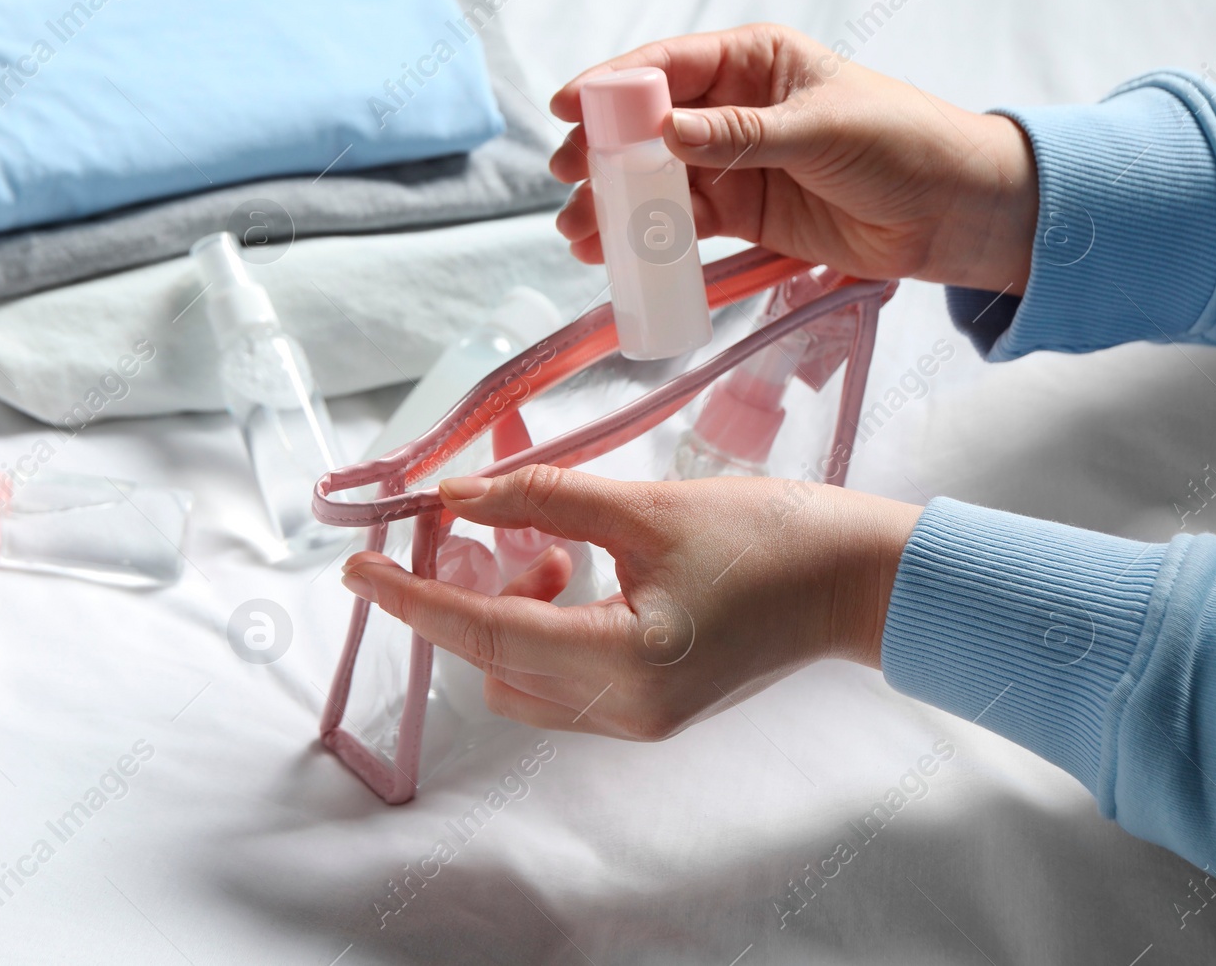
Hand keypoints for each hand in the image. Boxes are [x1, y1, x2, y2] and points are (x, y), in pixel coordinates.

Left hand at [340, 466, 921, 739]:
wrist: (859, 581)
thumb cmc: (772, 536)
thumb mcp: (647, 505)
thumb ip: (542, 498)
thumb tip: (458, 496)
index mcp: (623, 662)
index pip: (482, 632)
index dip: (411, 599)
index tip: (356, 569)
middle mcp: (622, 709)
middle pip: (491, 661)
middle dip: (465, 595)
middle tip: (473, 528)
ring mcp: (637, 719)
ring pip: (519, 675)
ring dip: (506, 612)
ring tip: (549, 550)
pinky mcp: (650, 709)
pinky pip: (560, 678)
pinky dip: (542, 627)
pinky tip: (573, 572)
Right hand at [549, 23, 1037, 293]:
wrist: (955, 213)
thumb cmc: (903, 144)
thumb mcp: (819, 129)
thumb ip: (739, 136)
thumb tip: (664, 134)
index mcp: (756, 61)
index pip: (669, 67)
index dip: (614, 86)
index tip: (569, 109)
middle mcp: (737, 107)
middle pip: (650, 125)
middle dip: (604, 151)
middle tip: (568, 178)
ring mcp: (736, 162)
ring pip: (658, 178)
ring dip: (618, 202)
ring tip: (578, 230)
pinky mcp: (744, 212)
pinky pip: (683, 221)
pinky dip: (649, 236)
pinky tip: (613, 251)